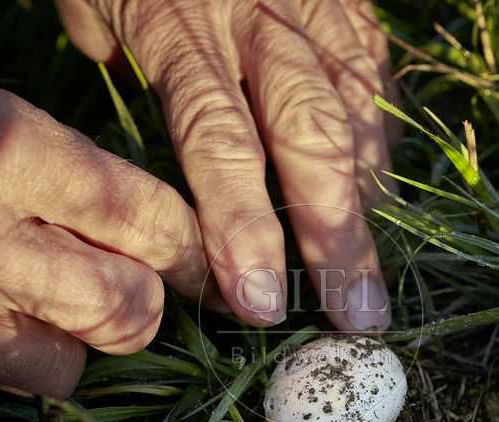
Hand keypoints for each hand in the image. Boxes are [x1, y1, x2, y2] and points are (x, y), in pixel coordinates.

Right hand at [0, 48, 214, 421]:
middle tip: (116, 299)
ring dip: (61, 351)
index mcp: (8, 153)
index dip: (189, 253)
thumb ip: (66, 175)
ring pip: (57, 372)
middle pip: (120, 311)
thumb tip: (149, 238)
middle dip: (136, 312)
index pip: (146, 220)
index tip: (196, 270)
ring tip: (25, 315)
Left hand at [56, 0, 395, 330]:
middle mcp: (257, 16)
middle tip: (352, 314)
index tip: (256, 303)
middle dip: (332, 234)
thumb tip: (148, 134)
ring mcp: (315, 6)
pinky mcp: (351, 2)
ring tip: (369, 281)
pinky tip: (377, 201)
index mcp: (180, 21)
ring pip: (353, 111)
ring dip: (366, 204)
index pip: (219, 137)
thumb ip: (120, 65)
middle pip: (308, 135)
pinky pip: (373, 80)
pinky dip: (378, 145)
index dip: (242, 225)